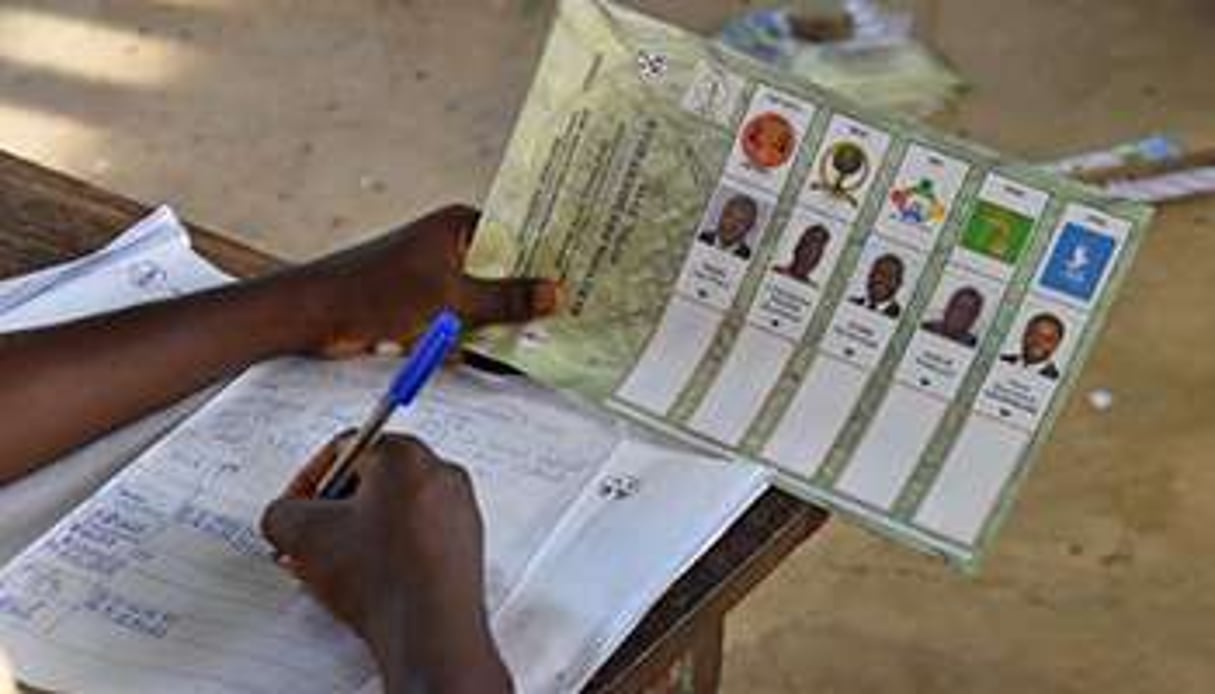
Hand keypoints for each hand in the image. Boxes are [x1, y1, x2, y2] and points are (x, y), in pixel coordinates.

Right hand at [261, 434, 511, 693]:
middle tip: (313, 539)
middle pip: (373, 481)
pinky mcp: (467, 544)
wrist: (430, 628)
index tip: (298, 508)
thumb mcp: (301, 534)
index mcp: (406, 455)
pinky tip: (369, 581)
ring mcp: (460, 510)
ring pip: (395, 511)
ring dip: (359, 534)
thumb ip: (280, 512)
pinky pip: (419, 536)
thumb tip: (285, 516)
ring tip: (337, 567)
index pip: (346, 448)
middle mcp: (442, 473)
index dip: (310, 480)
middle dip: (334, 511)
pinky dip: (390, 551)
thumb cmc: (381, 575)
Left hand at [280, 205, 558, 356]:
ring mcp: (440, 277)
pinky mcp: (427, 306)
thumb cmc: (376, 294)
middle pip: (508, 270)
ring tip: (556, 340)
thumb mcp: (452, 301)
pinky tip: (513, 356)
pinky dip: (484, 336)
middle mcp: (451, 246)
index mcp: (459, 226)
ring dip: (510, 322)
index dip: (552, 255)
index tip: (589, 273)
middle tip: (582, 314)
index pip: (520, 234)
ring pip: (489, 301)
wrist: (312, 318)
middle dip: (536, 295)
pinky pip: (468, 320)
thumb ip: (506, 300)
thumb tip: (555, 294)